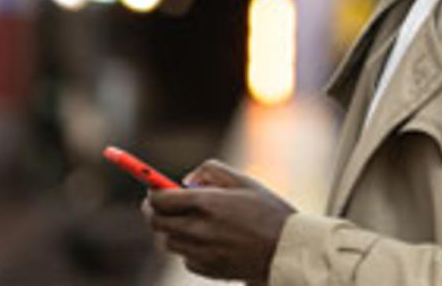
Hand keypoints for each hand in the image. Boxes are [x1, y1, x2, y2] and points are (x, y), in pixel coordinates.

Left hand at [143, 160, 295, 281]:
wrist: (289, 251)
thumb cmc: (269, 212)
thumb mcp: (244, 180)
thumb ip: (211, 171)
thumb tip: (185, 181)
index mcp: (208, 204)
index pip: (160, 199)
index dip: (152, 192)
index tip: (152, 188)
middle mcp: (200, 230)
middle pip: (156, 223)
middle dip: (152, 211)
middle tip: (158, 204)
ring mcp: (202, 253)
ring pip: (168, 242)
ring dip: (170, 229)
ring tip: (189, 220)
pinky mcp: (208, 270)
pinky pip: (185, 258)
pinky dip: (188, 248)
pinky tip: (206, 240)